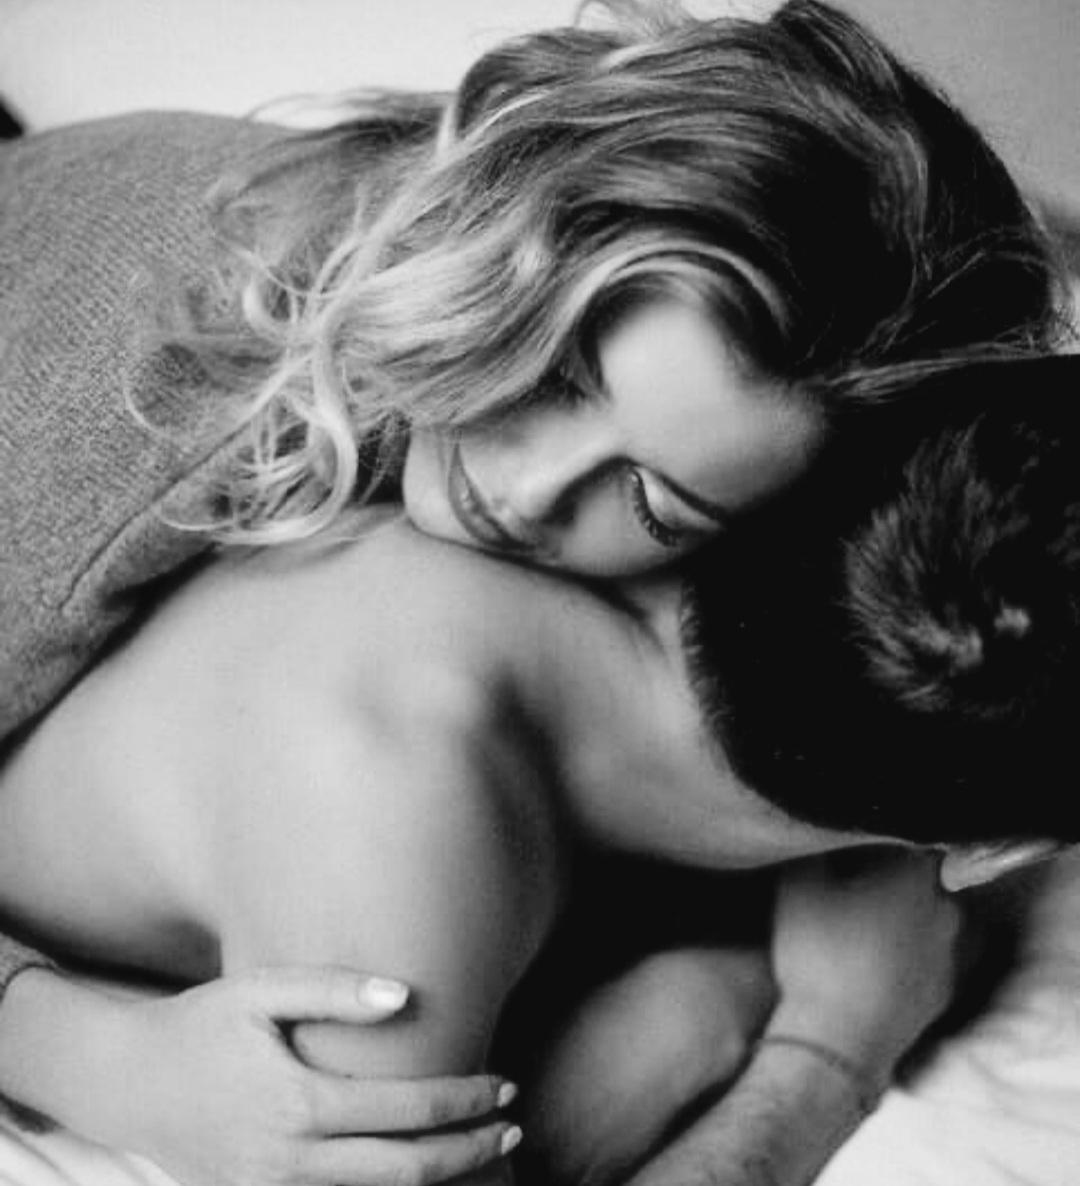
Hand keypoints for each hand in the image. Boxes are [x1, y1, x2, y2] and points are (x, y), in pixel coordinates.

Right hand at [50, 966, 518, 1185]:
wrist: (127, 1082)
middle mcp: (289, 1163)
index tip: (505, 1085)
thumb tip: (405, 995)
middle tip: (515, 1127)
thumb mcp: (261, 990)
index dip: (465, 1101)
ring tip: (486, 1157)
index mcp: (298, 1104)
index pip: (408, 1111)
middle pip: (406, 1173)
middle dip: (469, 1152)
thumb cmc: (201, 1024)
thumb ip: (334, 991)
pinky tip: (422, 1178)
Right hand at [768, 849, 961, 1074]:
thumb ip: (816, 844)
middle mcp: (944, 907)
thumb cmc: (819, 953)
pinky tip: (871, 961)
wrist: (840, 1042)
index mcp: (915, 872)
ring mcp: (948, 953)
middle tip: (850, 879)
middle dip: (889, 874)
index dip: (874, 834)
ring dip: (899, 914)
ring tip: (858, 924)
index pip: (905, 834)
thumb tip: (820, 824)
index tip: (848, 840)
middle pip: (919, 875)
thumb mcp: (798, 884)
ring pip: (925, 916)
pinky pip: (925, 956)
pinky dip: (904, 953)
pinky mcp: (942, 990)